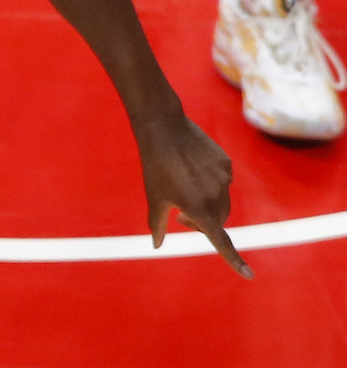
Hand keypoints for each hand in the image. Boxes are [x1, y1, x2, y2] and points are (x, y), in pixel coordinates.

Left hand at [134, 112, 252, 278]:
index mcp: (199, 209)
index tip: (248, 275)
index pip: (220, 241)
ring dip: (206, 204)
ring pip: (221, 201)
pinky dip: (210, 184)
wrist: (164, 128)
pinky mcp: (225, 163)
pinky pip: (222, 181)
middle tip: (179, 215)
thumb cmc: (155, 166)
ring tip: (182, 190)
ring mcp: (224, 178)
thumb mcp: (154, 197)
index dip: (234, 259)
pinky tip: (191, 171)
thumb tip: (157, 245)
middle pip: (218, 220)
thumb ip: (157, 223)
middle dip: (201, 223)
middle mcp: (216, 196)